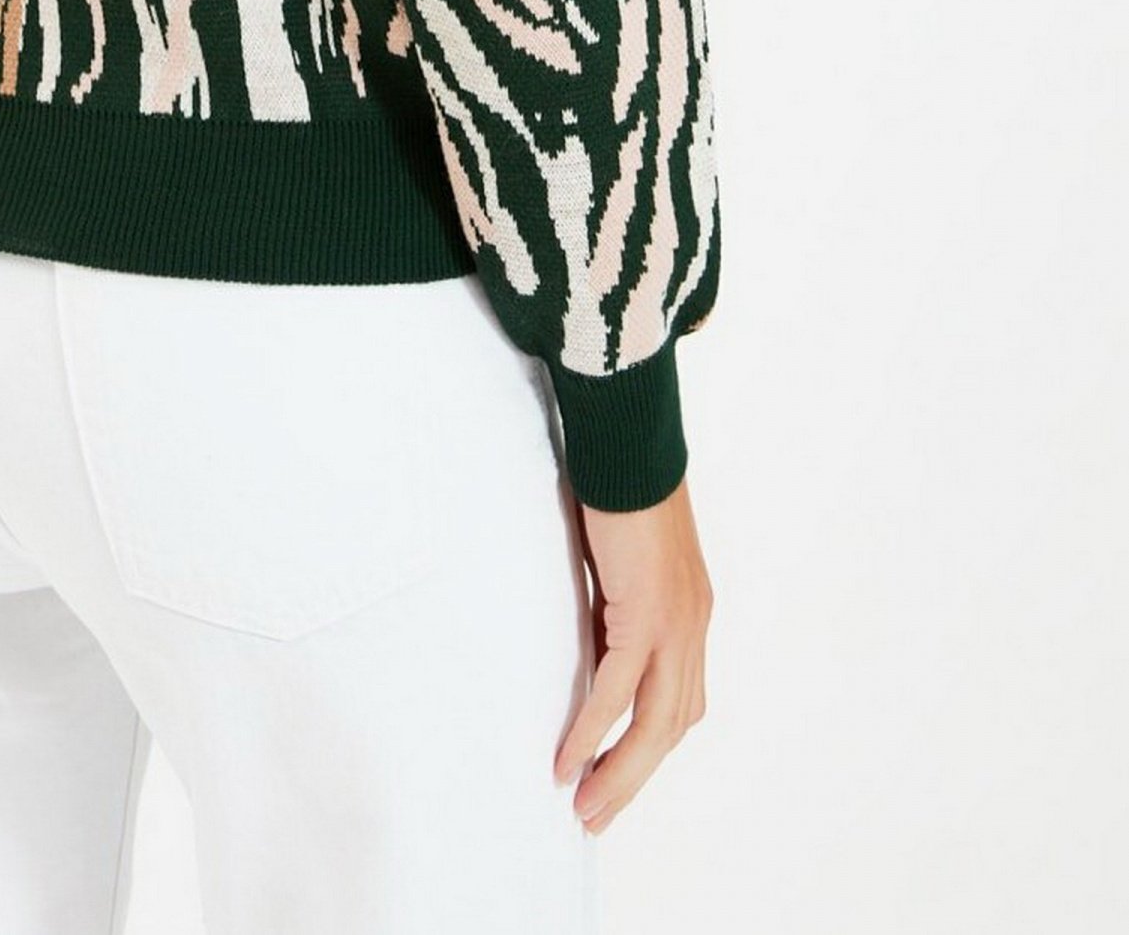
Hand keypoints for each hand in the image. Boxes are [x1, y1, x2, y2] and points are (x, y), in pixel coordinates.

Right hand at [553, 473, 712, 833]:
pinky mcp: (647, 614)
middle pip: (672, 726)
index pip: (679, 701)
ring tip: (585, 806)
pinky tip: (569, 760)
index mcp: (690, 615)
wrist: (629, 444)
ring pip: (654, 723)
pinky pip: (618, 690)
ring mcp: (676, 624)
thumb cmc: (619, 486)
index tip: (616, 776)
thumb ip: (618, 598)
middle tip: (597, 816)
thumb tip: (592, 627)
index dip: (650, 746)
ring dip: (620, 772)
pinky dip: (594, 731)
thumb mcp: (623, 558)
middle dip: (635, 777)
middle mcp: (692, 628)